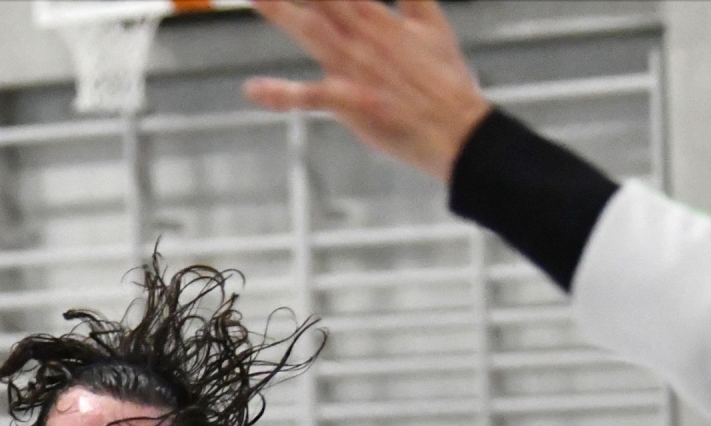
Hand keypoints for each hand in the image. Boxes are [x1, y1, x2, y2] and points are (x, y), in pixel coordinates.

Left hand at [244, 0, 491, 183]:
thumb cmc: (444, 81)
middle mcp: (362, 36)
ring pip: (312, 31)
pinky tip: (252, 89)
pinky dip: (282, 93)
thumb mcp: (432, 25)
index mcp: (376, 17)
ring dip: (281, 13)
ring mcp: (356, 68)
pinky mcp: (353, 102)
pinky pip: (312, 96)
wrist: (457, 128)